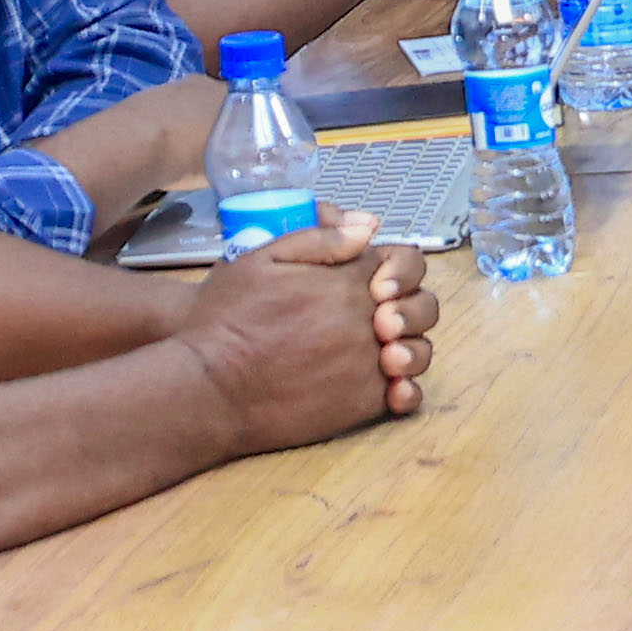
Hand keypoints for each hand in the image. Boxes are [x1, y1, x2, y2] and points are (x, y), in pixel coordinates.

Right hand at [181, 226, 428, 443]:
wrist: (210, 387)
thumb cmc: (226, 320)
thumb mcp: (261, 259)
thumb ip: (319, 239)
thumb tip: (369, 228)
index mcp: (347, 280)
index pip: (406, 263)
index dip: (398, 271)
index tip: (379, 284)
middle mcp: (367, 319)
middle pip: (421, 307)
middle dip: (409, 309)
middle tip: (382, 321)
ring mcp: (368, 363)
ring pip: (419, 352)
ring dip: (409, 349)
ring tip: (382, 353)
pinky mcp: (363, 403)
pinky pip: (406, 395)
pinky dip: (406, 389)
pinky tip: (390, 385)